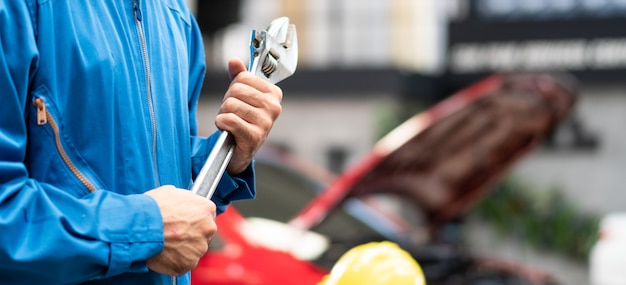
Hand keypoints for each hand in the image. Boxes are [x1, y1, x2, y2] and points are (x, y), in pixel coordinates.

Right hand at [144, 185, 216, 275]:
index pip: (207, 215)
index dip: (194, 219)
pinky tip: (165, 253)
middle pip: (204, 233)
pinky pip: (185, 262)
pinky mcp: (190, 262)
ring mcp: (200, 247)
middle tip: (174, 233)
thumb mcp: (170, 192)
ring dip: (184, 248)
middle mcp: (208, 227)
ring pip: (195, 249)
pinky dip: (176, 260)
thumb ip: (184, 199)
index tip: (185, 222)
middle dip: (191, 233)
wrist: (140, 227)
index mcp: (207, 208)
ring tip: (166, 243)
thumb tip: (182, 202)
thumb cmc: (153, 208)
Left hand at [216, 57, 282, 174]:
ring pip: (230, 104)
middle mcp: (273, 107)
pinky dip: (221, 123)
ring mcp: (265, 122)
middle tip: (233, 113)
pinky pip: (229, 119)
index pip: (243, 77)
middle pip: (236, 89)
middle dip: (227, 101)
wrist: (241, 150)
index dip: (234, 88)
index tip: (239, 100)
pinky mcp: (254, 136)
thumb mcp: (242, 96)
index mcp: (273, 94)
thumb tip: (234, 61)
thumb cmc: (243, 121)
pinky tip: (228, 129)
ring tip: (231, 122)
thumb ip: (239, 77)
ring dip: (223, 114)